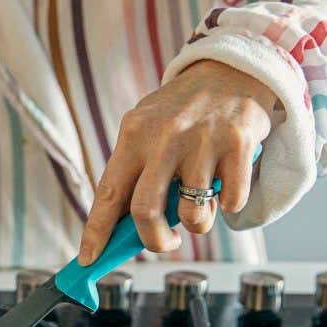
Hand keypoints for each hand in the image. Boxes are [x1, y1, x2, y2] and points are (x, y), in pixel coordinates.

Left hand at [77, 60, 275, 263]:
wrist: (233, 68)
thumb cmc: (185, 109)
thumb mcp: (149, 128)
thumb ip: (136, 171)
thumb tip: (121, 227)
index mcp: (133, 135)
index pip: (108, 194)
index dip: (96, 232)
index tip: (88, 259)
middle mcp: (164, 137)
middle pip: (145, 212)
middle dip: (154, 241)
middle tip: (164, 242)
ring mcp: (202, 141)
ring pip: (193, 214)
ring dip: (197, 224)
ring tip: (201, 206)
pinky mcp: (238, 145)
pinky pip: (231, 202)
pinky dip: (229, 205)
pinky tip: (226, 183)